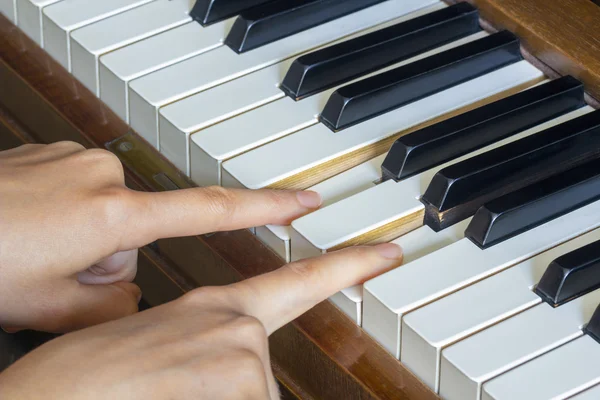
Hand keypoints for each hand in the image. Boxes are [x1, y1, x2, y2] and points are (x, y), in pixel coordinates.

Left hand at [0, 142, 322, 332]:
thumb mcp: (54, 310)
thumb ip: (116, 307)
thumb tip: (134, 295)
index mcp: (113, 213)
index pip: (211, 210)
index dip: (265, 210)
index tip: (303, 203)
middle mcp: (103, 174)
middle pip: (138, 235)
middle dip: (107, 263)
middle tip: (59, 277)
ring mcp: (76, 159)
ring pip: (106, 219)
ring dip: (82, 245)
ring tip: (35, 254)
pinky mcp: (55, 153)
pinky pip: (79, 195)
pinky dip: (62, 220)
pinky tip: (29, 231)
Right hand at [0, 243, 402, 399]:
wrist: (48, 395)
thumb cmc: (93, 381)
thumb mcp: (167, 359)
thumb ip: (210, 356)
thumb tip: (242, 372)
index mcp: (215, 308)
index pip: (297, 281)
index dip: (347, 267)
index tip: (385, 252)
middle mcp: (232, 319)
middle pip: (269, 372)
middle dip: (235, 393)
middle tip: (179, 390)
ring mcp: (236, 344)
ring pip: (259, 394)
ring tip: (167, 395)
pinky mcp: (235, 370)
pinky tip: (173, 397)